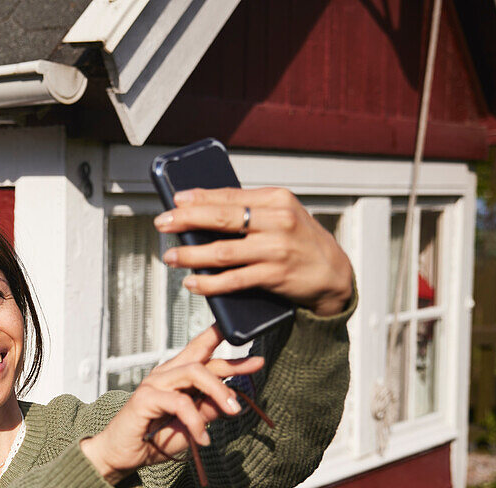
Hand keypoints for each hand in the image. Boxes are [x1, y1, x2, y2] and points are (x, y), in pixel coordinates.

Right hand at [81, 327, 263, 484]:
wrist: (122, 455)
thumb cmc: (154, 439)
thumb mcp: (191, 426)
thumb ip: (208, 411)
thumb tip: (230, 402)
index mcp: (176, 376)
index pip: (204, 356)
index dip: (231, 355)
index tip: (256, 359)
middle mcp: (165, 374)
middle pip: (202, 359)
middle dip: (231, 367)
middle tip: (253, 375)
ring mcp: (154, 383)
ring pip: (194, 373)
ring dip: (218, 392)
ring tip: (232, 412)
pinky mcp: (145, 398)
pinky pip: (180, 402)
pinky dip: (195, 420)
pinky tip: (202, 437)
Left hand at [155, 187, 353, 316]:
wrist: (333, 273)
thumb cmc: (299, 241)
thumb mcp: (281, 215)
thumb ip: (249, 210)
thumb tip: (201, 208)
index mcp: (277, 199)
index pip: (229, 196)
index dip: (198, 198)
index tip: (175, 201)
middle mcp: (278, 221)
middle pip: (222, 219)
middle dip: (187, 221)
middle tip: (163, 224)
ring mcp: (276, 249)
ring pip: (223, 252)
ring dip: (191, 254)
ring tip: (171, 257)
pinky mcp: (275, 275)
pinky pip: (234, 280)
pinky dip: (209, 283)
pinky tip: (193, 282)